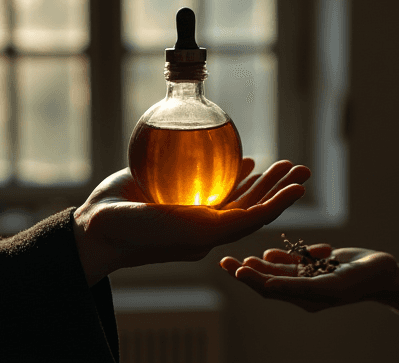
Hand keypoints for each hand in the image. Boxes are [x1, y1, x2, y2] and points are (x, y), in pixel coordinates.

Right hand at [73, 158, 310, 285]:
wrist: (97, 228)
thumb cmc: (130, 231)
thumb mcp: (171, 228)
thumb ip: (210, 225)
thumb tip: (253, 217)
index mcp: (207, 236)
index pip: (252, 219)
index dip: (278, 203)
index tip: (299, 187)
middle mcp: (205, 225)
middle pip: (250, 205)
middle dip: (277, 188)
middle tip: (301, 169)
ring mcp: (193, 212)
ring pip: (236, 194)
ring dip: (261, 180)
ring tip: (283, 164)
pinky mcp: (180, 198)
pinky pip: (214, 185)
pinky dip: (234, 173)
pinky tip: (248, 162)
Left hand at [220, 246, 398, 311]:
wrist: (386, 272)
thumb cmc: (361, 279)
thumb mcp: (330, 283)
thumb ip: (298, 285)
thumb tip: (267, 285)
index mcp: (304, 298)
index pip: (268, 289)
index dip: (249, 279)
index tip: (233, 268)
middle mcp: (303, 289)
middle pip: (267, 280)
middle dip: (246, 272)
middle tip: (224, 262)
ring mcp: (310, 277)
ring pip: (278, 271)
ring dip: (259, 265)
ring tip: (240, 259)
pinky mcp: (317, 266)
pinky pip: (294, 261)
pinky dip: (281, 257)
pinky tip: (267, 253)